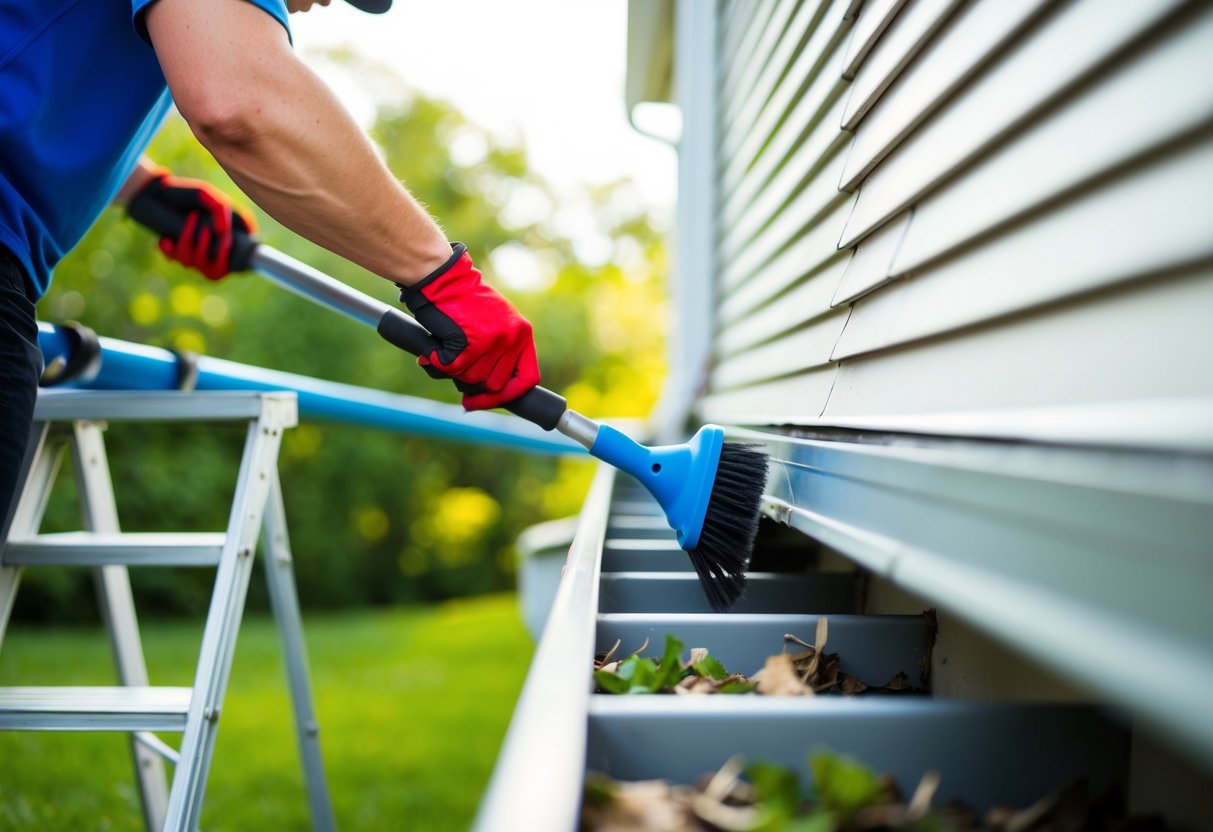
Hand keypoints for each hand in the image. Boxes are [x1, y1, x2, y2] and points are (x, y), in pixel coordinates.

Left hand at [127, 170, 257, 280]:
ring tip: (188, 219)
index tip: (226, 244)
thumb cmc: (185, 193)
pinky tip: (165, 239)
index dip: (234, 261)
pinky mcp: (177, 254)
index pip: (240, 262)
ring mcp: (194, 253)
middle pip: (216, 272)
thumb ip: (220, 210)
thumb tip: (223, 233)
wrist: (156, 193)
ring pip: (194, 265)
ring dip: (190, 242)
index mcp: (228, 237)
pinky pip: (176, 262)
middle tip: (204, 231)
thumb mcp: (206, 195)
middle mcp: (211, 249)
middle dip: (208, 255)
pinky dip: (171, 252)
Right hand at [400, 244, 539, 410]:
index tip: (485, 401)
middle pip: (495, 384)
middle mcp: (513, 337)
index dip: (506, 397)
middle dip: (472, 383)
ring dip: (455, 371)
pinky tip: (435, 351)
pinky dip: (440, 364)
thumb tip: (490, 391)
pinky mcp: (474, 340)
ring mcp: (495, 339)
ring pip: (474, 379)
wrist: (441, 277)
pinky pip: (455, 369)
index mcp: (522, 333)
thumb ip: (498, 351)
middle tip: (457, 369)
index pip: (527, 379)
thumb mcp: (492, 322)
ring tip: (446, 351)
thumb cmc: (460, 301)